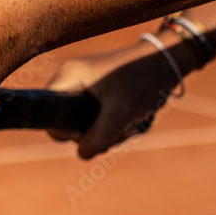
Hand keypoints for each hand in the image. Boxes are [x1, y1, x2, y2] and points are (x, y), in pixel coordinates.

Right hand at [45, 35, 186, 158]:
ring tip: (128, 119)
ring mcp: (83, 85)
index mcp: (68, 77)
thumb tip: (83, 153)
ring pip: (83, 124)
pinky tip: (128, 118)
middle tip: (117, 125)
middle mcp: (70, 79)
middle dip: (93, 132)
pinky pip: (95, 118)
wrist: (167, 61)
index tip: (91, 129)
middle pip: (67, 123)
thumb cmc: (143, 80)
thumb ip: (98, 137)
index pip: (49, 116)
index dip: (66, 131)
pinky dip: (112, 124)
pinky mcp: (96, 91)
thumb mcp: (121, 113)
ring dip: (106, 130)